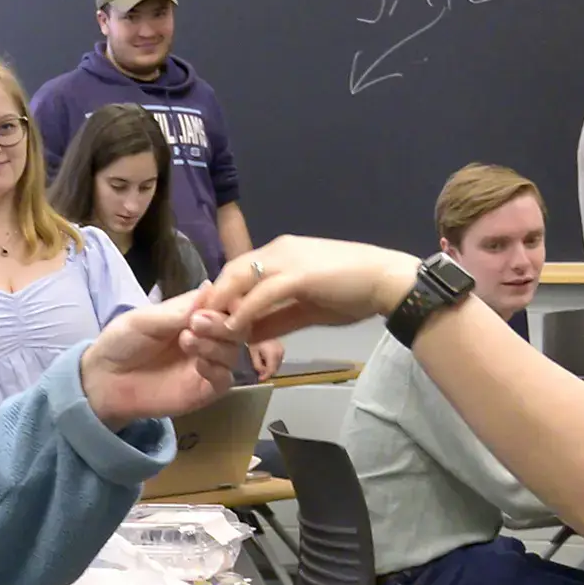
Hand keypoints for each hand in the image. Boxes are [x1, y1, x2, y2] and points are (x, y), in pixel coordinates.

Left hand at [81, 293, 239, 426]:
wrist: (104, 381)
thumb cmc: (121, 343)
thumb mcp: (144, 320)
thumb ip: (178, 310)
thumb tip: (210, 286)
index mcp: (193, 314)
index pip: (224, 303)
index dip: (226, 301)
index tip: (213, 302)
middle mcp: (206, 337)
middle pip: (235, 327)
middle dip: (220, 322)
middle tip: (195, 323)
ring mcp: (207, 364)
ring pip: (233, 352)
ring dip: (215, 344)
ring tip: (186, 340)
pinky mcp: (205, 390)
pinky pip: (225, 379)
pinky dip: (217, 369)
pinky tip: (198, 365)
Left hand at [193, 236, 422, 343]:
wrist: (386, 281)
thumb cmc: (352, 293)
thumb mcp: (306, 309)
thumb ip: (276, 319)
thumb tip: (248, 335)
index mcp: (280, 253)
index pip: (238, 270)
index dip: (220, 294)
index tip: (207, 319)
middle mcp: (278, 249)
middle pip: (231, 270)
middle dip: (212, 298)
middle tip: (197, 325)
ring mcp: (287, 259)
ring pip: (240, 277)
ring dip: (222, 305)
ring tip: (208, 330)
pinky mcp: (298, 274)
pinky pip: (261, 293)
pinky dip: (244, 311)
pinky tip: (234, 331)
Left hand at [245, 338, 287, 380]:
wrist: (260, 326)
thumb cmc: (255, 338)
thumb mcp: (253, 352)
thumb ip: (257, 365)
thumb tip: (261, 373)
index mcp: (273, 354)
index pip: (271, 371)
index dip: (265, 377)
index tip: (259, 379)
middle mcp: (280, 353)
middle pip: (275, 369)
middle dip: (267, 372)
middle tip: (259, 373)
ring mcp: (282, 350)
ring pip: (277, 365)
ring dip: (270, 367)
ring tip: (261, 366)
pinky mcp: (282, 348)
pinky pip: (278, 359)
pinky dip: (272, 362)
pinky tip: (265, 359)